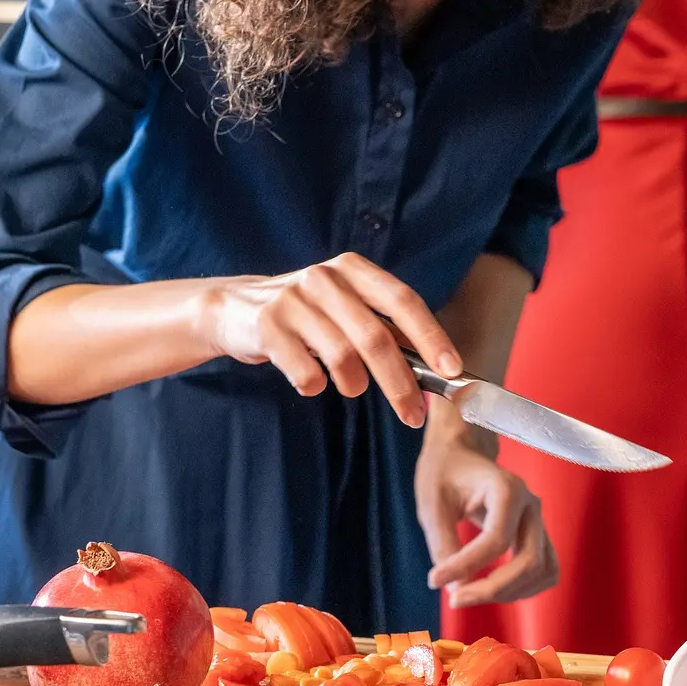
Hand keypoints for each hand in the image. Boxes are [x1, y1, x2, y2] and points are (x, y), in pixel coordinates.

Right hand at [206, 252, 462, 427]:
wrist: (234, 309)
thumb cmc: (306, 317)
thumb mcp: (345, 309)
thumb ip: (383, 330)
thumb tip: (437, 370)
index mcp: (353, 270)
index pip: (402, 301)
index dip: (430, 336)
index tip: (452, 370)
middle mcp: (324, 278)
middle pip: (375, 337)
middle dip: (400, 383)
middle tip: (412, 415)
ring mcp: (292, 299)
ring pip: (342, 357)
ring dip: (354, 385)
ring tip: (350, 387)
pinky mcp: (266, 325)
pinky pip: (306, 372)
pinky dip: (315, 386)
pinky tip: (311, 381)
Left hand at [415, 426, 556, 606]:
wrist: (460, 455)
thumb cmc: (443, 473)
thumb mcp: (432, 506)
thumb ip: (444, 546)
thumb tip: (457, 590)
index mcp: (508, 489)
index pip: (496, 540)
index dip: (466, 567)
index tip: (434, 580)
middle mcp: (531, 506)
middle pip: (529, 562)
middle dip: (492, 589)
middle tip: (455, 599)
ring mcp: (539, 522)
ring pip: (542, 572)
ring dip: (509, 593)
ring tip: (471, 594)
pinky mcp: (539, 536)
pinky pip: (544, 571)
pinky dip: (523, 588)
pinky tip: (491, 588)